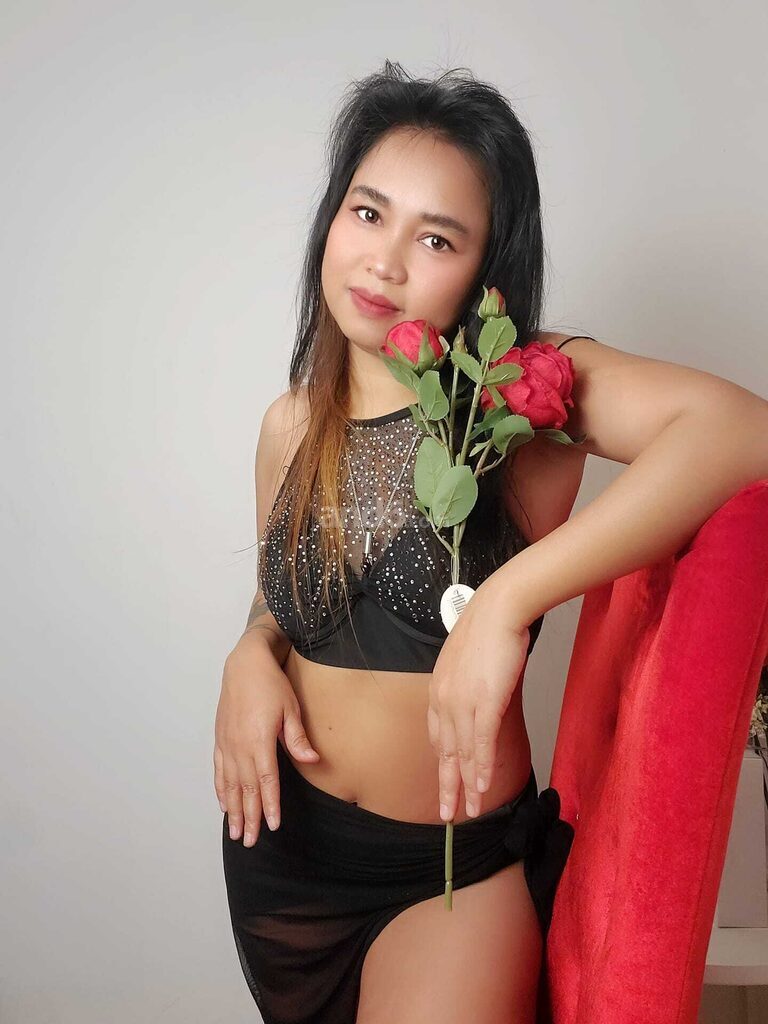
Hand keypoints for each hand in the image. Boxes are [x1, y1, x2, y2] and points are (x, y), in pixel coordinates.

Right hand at [214, 645, 318, 846]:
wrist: (245, 665)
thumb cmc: (270, 684)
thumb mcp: (290, 708)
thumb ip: (298, 739)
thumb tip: (312, 761)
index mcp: (259, 740)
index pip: (266, 780)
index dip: (270, 804)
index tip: (272, 825)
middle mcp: (240, 745)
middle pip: (245, 789)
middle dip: (250, 817)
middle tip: (251, 841)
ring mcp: (227, 744)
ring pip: (229, 784)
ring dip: (233, 810)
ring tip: (236, 832)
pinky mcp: (221, 739)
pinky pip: (219, 771)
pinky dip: (221, 790)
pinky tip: (224, 805)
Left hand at [426, 578, 529, 821]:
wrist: (498, 610)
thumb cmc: (488, 630)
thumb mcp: (467, 661)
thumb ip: (466, 685)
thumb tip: (477, 699)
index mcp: (438, 690)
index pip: (438, 736)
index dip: (443, 763)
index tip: (446, 782)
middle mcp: (444, 700)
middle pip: (445, 752)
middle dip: (447, 786)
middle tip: (448, 814)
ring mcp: (462, 703)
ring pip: (462, 754)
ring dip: (467, 786)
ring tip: (471, 811)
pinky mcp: (484, 702)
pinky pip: (481, 743)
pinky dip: (482, 767)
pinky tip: (482, 787)